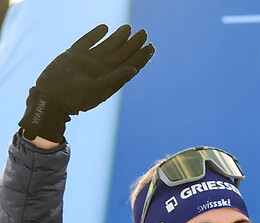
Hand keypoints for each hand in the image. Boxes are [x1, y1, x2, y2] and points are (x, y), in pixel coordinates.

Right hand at [19, 24, 154, 142]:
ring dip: (118, 37)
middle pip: (122, 54)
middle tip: (143, 32)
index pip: (130, 65)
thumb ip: (115, 79)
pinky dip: (95, 35)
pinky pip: (87, 42)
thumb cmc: (75, 98)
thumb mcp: (97, 90)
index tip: (151, 46)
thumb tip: (134, 69)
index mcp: (110, 78)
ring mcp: (88, 62)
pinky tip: (104, 28)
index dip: (142, 56)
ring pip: (107, 46)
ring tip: (128, 28)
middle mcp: (101, 69)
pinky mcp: (73, 55)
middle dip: (133, 43)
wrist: (50, 99)